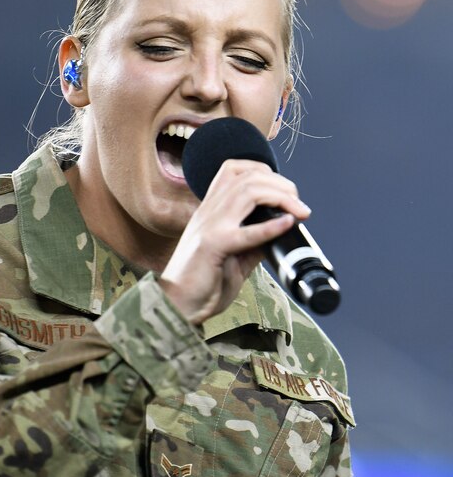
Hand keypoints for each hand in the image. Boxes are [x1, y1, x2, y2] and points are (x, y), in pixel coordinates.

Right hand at [159, 159, 309, 324]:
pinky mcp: (212, 246)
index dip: (265, 172)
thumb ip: (256, 241)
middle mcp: (208, 212)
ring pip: (248, 192)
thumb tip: (283, 230)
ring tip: (299, 212)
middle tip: (300, 205)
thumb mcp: (235, 256)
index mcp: (210, 210)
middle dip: (281, 185)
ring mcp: (209, 226)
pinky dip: (270, 226)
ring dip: (281, 197)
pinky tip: (287, 225)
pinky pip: (245, 232)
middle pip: (248, 177)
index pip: (234, 170)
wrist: (176, 306)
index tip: (286, 193)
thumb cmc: (202, 283)